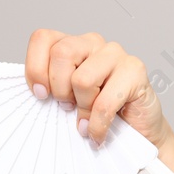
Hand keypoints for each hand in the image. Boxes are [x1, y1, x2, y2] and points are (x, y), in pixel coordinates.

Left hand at [24, 29, 172, 150]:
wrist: (137, 131)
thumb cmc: (98, 114)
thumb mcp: (66, 100)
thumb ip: (51, 89)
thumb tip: (37, 93)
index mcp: (72, 44)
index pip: (43, 39)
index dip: (35, 68)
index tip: (41, 95)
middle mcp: (93, 43)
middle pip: (62, 53)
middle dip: (60, 89)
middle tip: (68, 107)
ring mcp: (116, 54)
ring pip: (83, 78)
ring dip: (82, 108)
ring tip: (86, 119)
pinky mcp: (135, 70)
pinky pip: (105, 102)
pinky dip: (97, 125)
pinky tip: (97, 134)